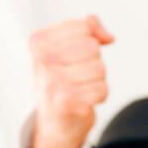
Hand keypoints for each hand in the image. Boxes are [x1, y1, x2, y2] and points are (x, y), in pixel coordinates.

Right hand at [27, 16, 113, 147]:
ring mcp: (52, 82)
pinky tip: (83, 99)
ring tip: (80, 87)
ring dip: (97, 80)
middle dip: (93, 61)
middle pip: (92, 47)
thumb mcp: (68, 46)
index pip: (84, 26)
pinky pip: (102, 90)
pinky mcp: (66, 102)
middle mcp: (41, 60)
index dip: (91, 40)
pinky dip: (98, 95)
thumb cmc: (64, 77)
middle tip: (77, 74)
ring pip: (99, 68)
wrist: (54, 120)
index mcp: (38, 41)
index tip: (75, 54)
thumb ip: (89, 28)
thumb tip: (108, 37)